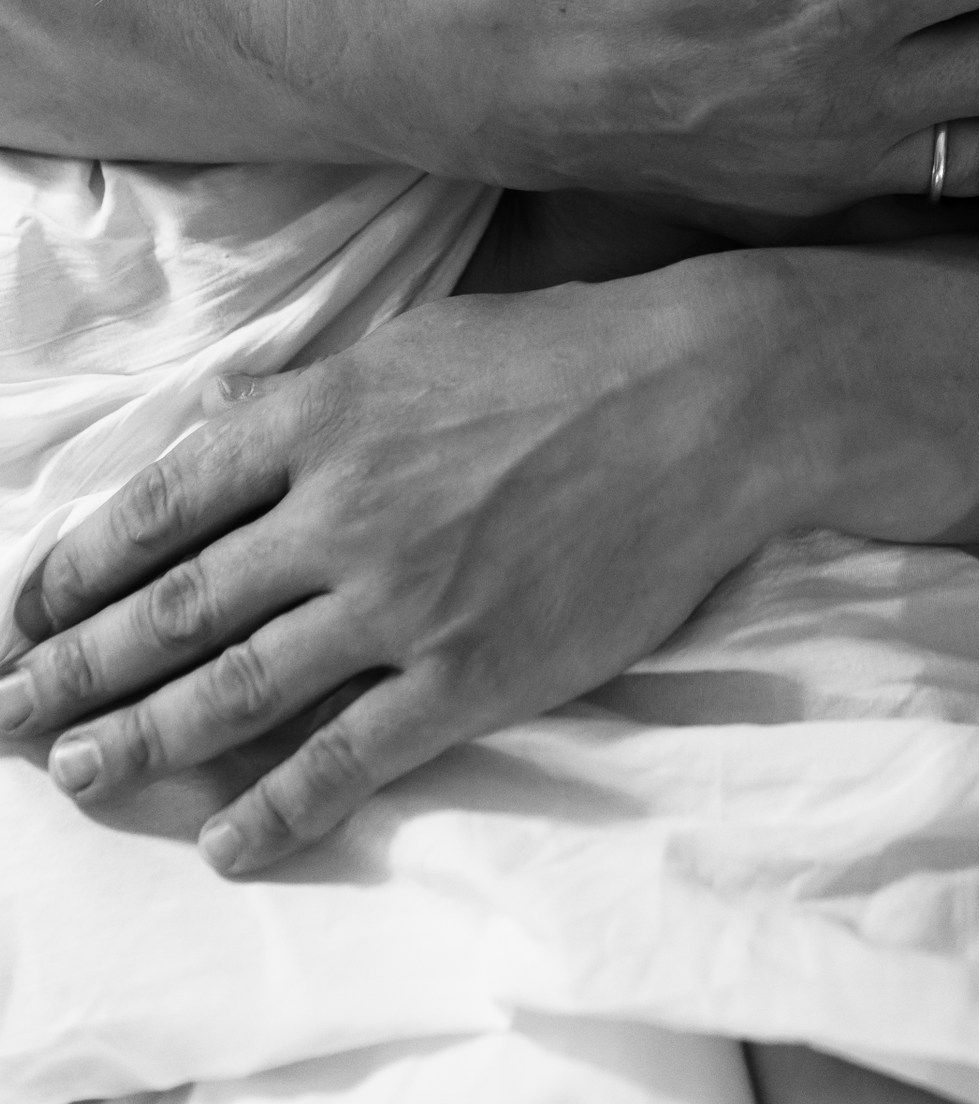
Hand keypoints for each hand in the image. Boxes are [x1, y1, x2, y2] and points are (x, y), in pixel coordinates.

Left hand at [0, 263, 808, 873]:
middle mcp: (341, 513)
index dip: (74, 567)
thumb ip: (306, 393)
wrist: (702, 401)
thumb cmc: (562, 356)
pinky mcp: (471, 674)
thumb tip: (215, 421)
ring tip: (80, 774)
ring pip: (236, 691)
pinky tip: (226, 842)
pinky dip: (278, 810)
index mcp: (320, 419)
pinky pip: (350, 759)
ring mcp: (403, 603)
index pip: (158, 506)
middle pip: (173, 609)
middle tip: (12, 714)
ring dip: (141, 742)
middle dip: (74, 670)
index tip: (25, 609)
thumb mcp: (416, 344)